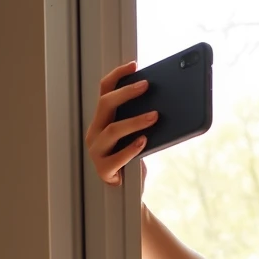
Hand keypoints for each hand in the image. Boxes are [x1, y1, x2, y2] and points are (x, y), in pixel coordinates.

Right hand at [84, 60, 157, 190]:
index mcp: (102, 121)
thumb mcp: (138, 137)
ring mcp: (97, 151)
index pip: (104, 91)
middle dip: (126, 92)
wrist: (128, 194)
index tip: (134, 64)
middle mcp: (95, 132)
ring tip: (155, 116)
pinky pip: (118, 156)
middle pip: (106, 105)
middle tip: (146, 86)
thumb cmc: (132, 162)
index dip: (117, 76)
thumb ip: (142, 122)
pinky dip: (132, 148)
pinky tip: (145, 141)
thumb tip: (164, 104)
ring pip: (113, 130)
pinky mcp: (104, 170)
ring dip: (135, 121)